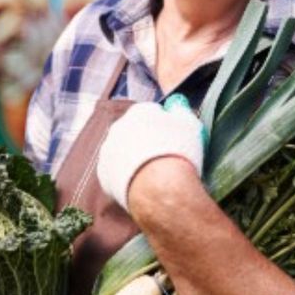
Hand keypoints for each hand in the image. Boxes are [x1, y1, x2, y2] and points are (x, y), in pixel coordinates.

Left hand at [97, 95, 205, 210]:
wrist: (160, 185)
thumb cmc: (177, 152)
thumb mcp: (190, 125)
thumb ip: (181, 113)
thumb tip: (177, 109)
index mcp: (139, 112)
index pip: (151, 112)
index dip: (163, 125)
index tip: (172, 136)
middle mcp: (118, 127)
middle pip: (133, 131)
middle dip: (145, 141)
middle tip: (162, 155)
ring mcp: (108, 152)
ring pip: (122, 152)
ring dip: (134, 159)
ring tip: (153, 173)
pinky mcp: (104, 175)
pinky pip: (116, 173)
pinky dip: (126, 178)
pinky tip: (142, 184)